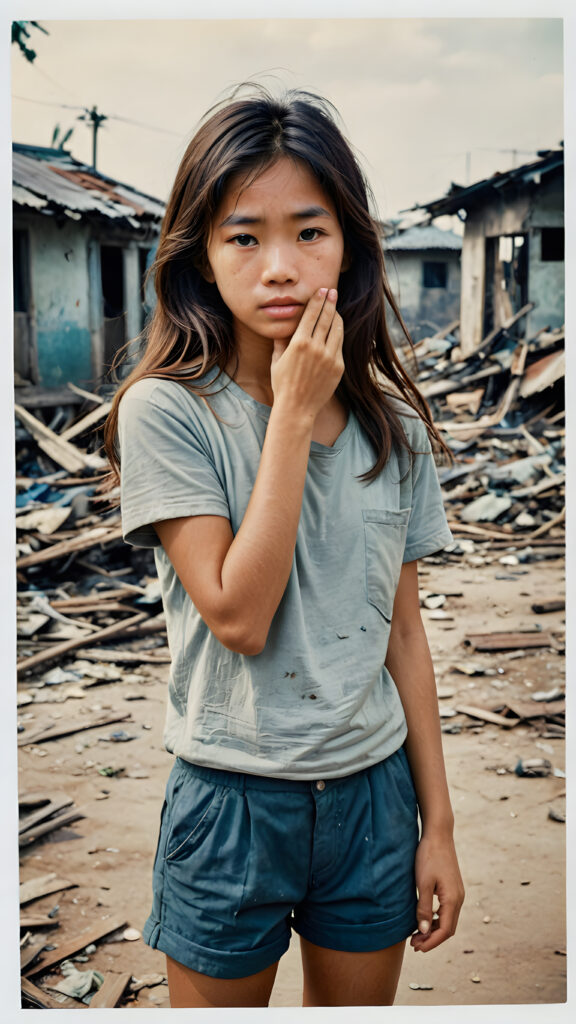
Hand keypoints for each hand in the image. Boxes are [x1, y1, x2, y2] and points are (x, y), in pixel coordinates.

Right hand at [270, 288, 343, 418]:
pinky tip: (335, 329)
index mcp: (299, 343)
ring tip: (335, 310)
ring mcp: (329, 357)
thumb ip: (281, 341)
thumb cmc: (282, 384)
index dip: (318, 300)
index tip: (322, 290)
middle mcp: (316, 348)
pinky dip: (337, 334)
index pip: (311, 314)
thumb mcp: (276, 360)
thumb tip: (283, 325)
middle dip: (330, 302)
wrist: (297, 408)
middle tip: (332, 291)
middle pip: (327, 317)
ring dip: (336, 317)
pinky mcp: (338, 367)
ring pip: (337, 329)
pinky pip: (339, 345)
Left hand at [410, 832, 464, 951]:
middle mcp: (458, 899)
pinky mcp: (453, 888)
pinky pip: (446, 910)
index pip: (444, 931)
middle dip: (432, 939)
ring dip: (433, 930)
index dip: (431, 942)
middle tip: (414, 945)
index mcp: (452, 899)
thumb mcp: (423, 883)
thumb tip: (423, 931)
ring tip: (416, 935)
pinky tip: (423, 919)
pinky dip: (436, 919)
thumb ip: (423, 908)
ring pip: (447, 920)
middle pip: (448, 928)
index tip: (417, 947)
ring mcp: (457, 893)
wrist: (438, 835)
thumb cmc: (428, 856)